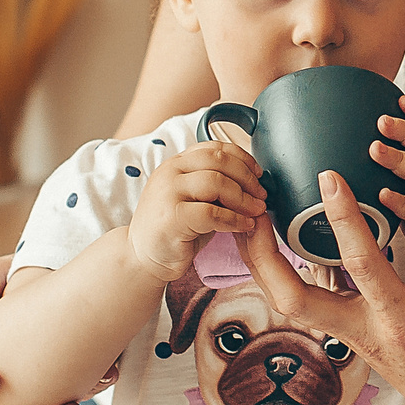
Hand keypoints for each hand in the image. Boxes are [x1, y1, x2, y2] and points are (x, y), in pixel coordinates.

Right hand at [129, 142, 266, 280]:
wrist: (142, 257)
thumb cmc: (175, 229)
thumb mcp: (194, 199)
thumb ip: (214, 183)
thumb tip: (252, 180)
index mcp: (176, 163)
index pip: (214, 147)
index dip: (242, 158)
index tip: (258, 173)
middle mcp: (170, 171)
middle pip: (219, 160)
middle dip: (247, 177)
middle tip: (262, 195)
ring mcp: (168, 192)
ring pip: (216, 183)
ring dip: (243, 198)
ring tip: (256, 211)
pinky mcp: (171, 217)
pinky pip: (212, 213)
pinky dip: (234, 219)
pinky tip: (245, 226)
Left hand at [238, 172, 404, 404]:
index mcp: (402, 321)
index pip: (362, 265)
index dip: (343, 218)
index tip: (329, 177)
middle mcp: (364, 332)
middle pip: (292, 300)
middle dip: (264, 255)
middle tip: (253, 208)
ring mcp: (349, 337)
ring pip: (288, 304)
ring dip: (263, 263)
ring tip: (251, 217)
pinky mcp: (346, 335)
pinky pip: (306, 302)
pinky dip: (284, 271)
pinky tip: (278, 240)